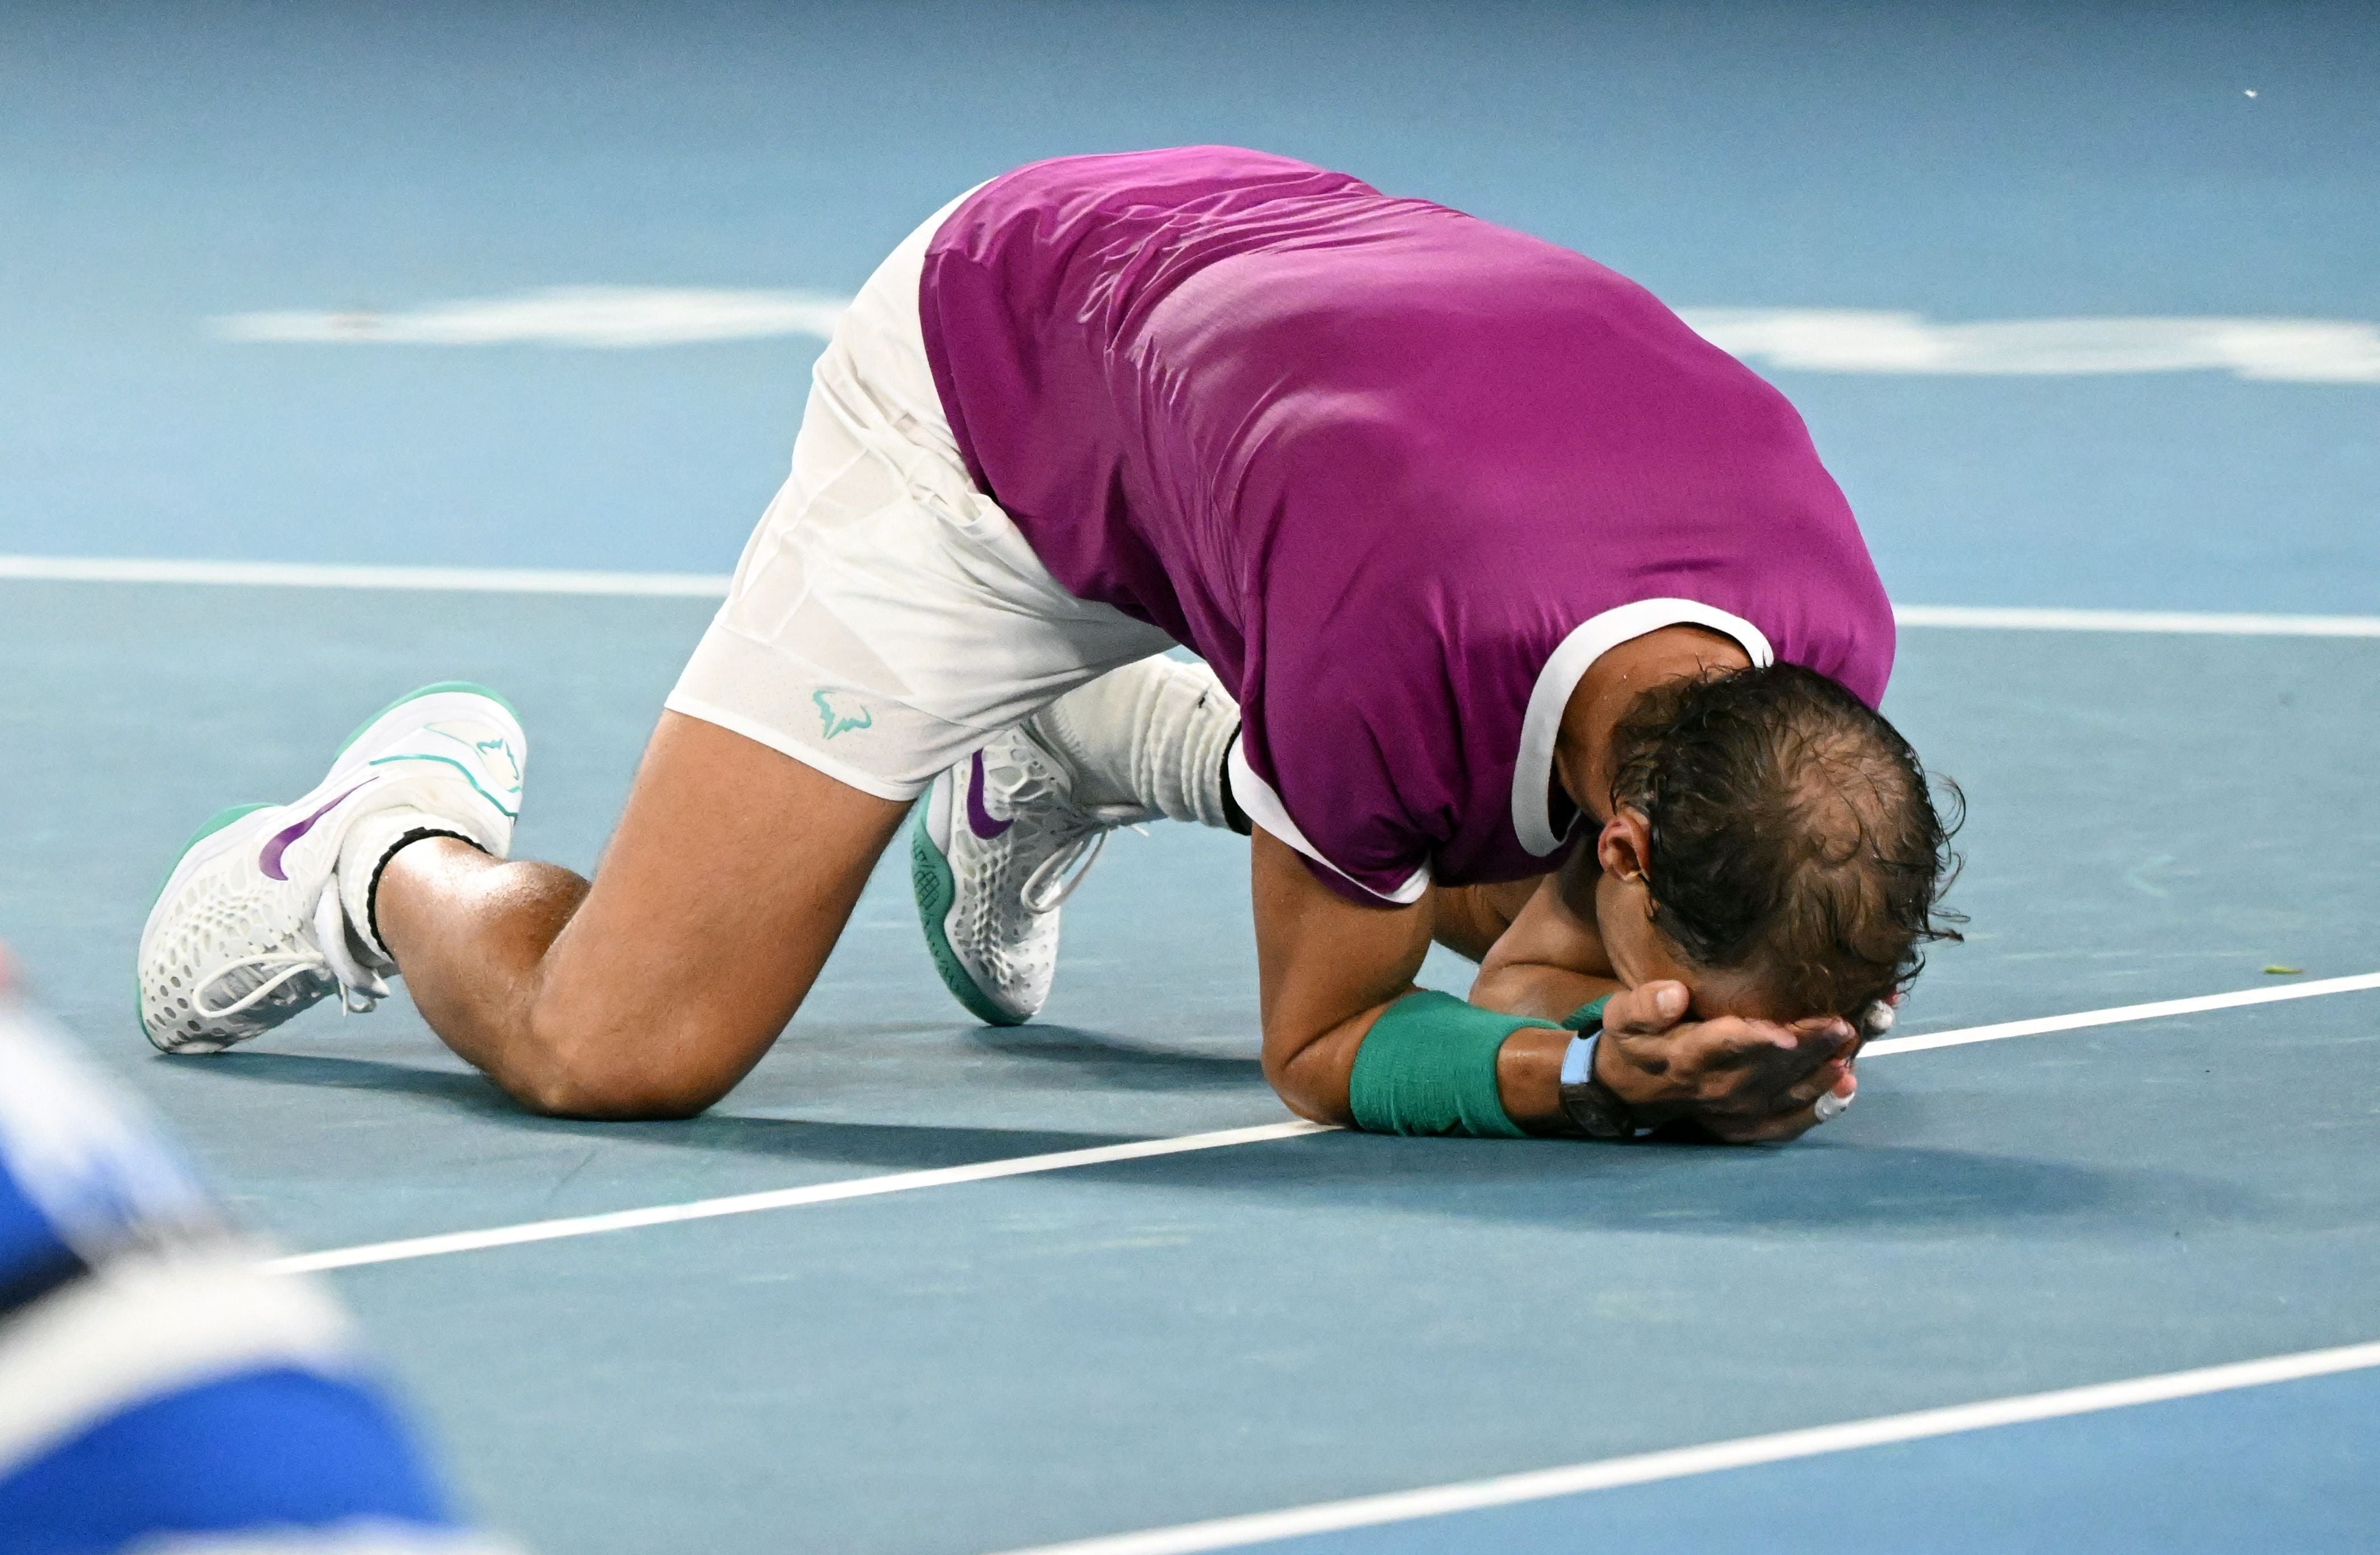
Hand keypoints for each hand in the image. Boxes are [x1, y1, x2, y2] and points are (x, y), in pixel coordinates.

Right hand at [1593, 981, 1858, 1143]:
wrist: (1629, 1091)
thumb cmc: (1633, 1042)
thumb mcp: (1622, 1016)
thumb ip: (1645, 1004)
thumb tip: (1674, 993)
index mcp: (1688, 1058)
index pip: (1728, 1046)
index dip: (1759, 1040)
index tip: (1789, 1033)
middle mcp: (1719, 1089)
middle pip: (1774, 1066)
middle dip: (1816, 1043)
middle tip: (1850, 1020)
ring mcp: (1738, 1111)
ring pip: (1791, 1090)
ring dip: (1828, 1068)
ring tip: (1859, 1039)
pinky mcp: (1749, 1125)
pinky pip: (1791, 1122)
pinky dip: (1822, 1107)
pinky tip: (1847, 1086)